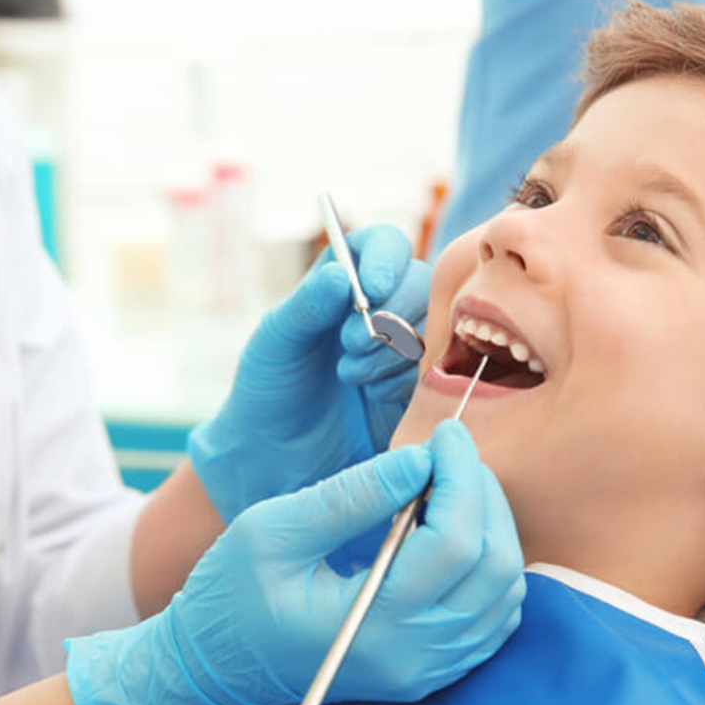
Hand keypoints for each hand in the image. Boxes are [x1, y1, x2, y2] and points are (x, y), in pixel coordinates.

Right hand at [66, 420, 524, 704]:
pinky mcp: (430, 670)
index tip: (445, 434)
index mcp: (372, 626)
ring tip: (450, 485)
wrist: (217, 667)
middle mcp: (414, 658)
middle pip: (494, 567)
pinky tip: (454, 530)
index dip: (460, 477)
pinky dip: (489, 564)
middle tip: (450, 453)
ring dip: (492, 527)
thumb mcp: (273, 530)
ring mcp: (427, 670)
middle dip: (482, 495)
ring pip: (505, 593)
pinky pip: (493, 616)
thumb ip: (350, 496)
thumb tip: (420, 461)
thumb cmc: (231, 595)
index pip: (453, 544)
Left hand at [188, 224, 430, 522]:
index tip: (372, 287)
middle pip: (420, 282)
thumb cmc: (268, 391)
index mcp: (344, 282)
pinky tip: (373, 396)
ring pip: (433, 326)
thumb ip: (305, 307)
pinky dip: (405, 380)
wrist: (277, 459)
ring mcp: (405, 348)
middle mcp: (381, 307)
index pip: (383, 245)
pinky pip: (436, 371)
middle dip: (389, 312)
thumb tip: (340, 275)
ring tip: (351, 376)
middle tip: (350, 344)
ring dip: (393, 350)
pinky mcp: (419, 388)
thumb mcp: (275, 343)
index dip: (386, 258)